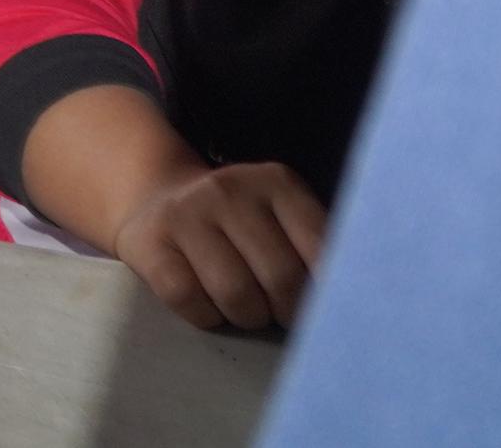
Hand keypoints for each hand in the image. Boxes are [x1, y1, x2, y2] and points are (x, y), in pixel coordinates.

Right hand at [110, 160, 327, 331]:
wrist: (157, 197)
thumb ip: (316, 248)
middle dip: (286, 311)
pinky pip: (190, 301)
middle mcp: (229, 189)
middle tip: (280, 311)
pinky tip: (208, 302)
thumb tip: (352, 299)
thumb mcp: (284, 218)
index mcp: (277, 182)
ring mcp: (185, 213)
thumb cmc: (240, 224)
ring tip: (245, 306)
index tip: (322, 307)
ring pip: (237, 296)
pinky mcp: (148, 242)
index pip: (321, 251)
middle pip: (282, 279)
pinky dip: (206, 316)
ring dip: (247, 317)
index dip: (327, 294)